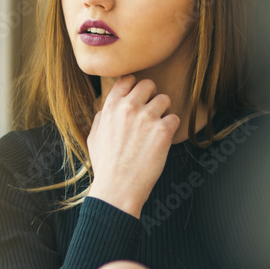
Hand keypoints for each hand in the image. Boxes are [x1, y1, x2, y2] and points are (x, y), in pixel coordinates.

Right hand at [86, 75, 180, 217]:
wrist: (118, 188)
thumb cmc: (105, 166)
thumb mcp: (93, 137)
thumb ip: (101, 118)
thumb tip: (107, 108)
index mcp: (111, 107)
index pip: (127, 79)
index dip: (134, 86)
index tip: (138, 96)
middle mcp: (129, 108)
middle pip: (148, 84)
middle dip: (151, 95)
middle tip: (152, 110)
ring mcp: (147, 118)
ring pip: (165, 98)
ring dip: (164, 111)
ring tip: (158, 126)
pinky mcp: (163, 131)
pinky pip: (175, 118)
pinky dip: (172, 128)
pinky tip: (163, 139)